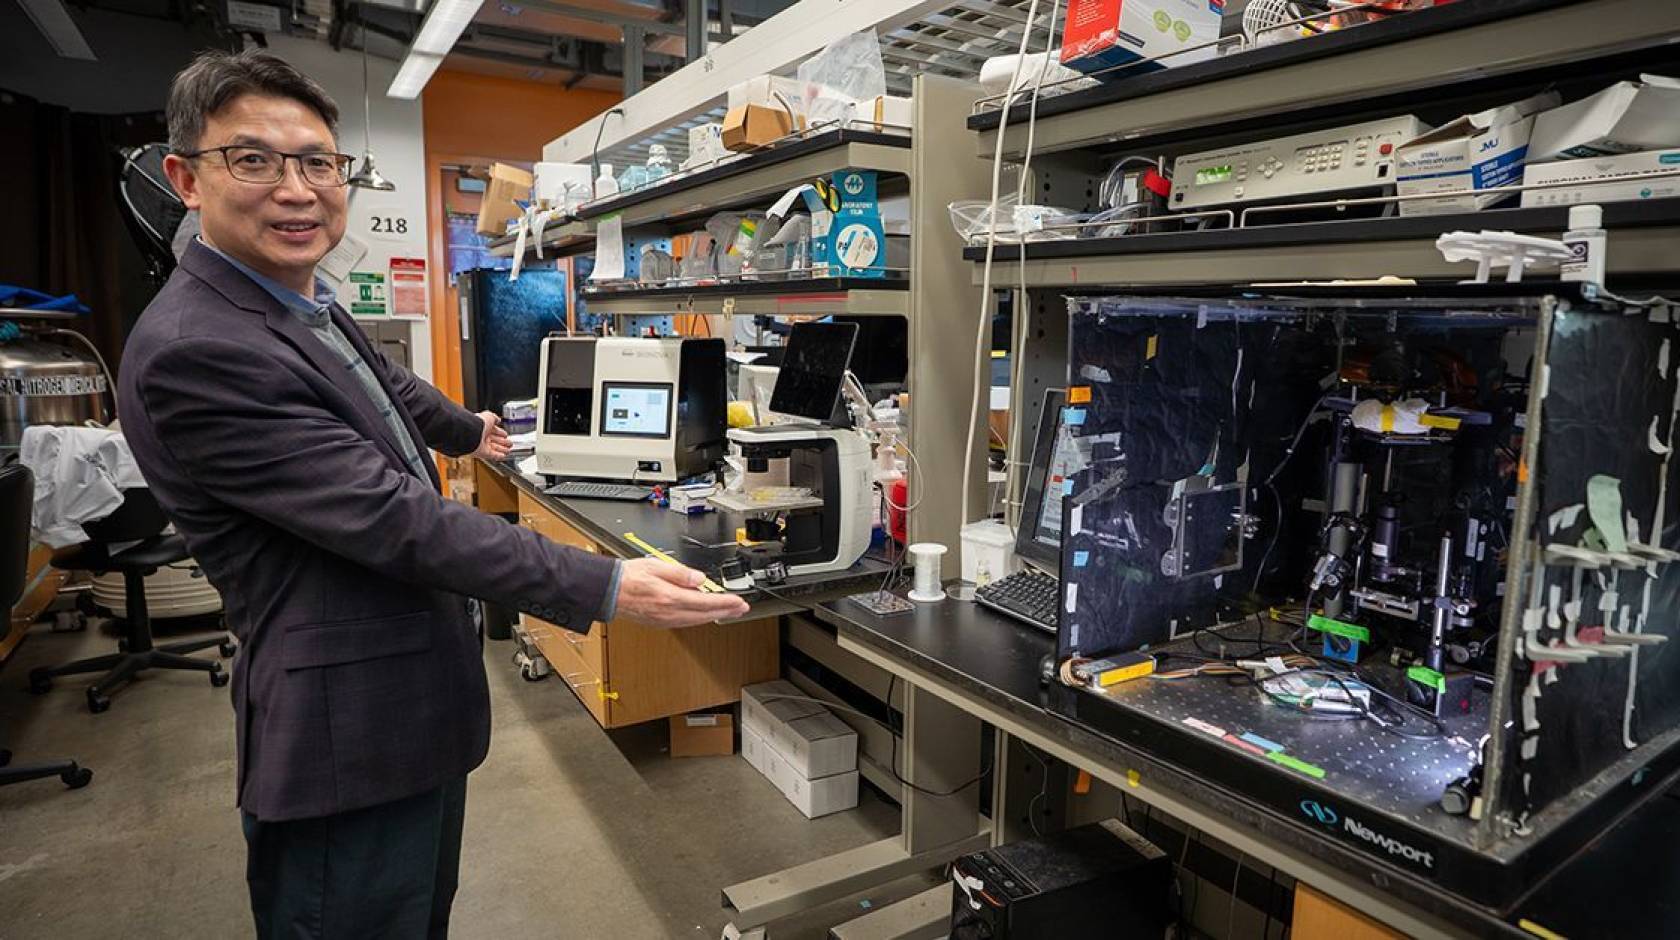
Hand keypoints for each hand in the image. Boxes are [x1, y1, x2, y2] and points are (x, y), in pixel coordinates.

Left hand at [471, 411, 510, 460]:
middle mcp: (482, 436)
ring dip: (502, 449)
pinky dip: (498, 456)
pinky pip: (492, 455)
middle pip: (495, 440)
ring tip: (509, 450)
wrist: (470, 433)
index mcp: (484, 427)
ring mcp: (482, 445)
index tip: (505, 435)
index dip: (501, 433)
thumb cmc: (478, 423)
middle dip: (503, 442)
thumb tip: (498, 419)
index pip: (494, 430)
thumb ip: (495, 418)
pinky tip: (503, 455)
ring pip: (495, 448)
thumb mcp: (489, 416)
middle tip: (509, 443)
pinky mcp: (483, 453)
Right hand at [615, 558, 749, 627]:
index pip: (706, 602)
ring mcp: (664, 620)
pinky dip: (699, 619)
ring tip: (727, 611)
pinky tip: (703, 614)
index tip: (739, 602)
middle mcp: (669, 612)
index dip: (726, 603)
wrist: (608, 591)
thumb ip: (681, 574)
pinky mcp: (659, 622)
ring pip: (696, 621)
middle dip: (726, 612)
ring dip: (714, 616)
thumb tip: (700, 579)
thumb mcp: (656, 566)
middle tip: (741, 608)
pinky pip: (685, 623)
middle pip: (705, 615)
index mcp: (670, 598)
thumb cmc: (628, 577)